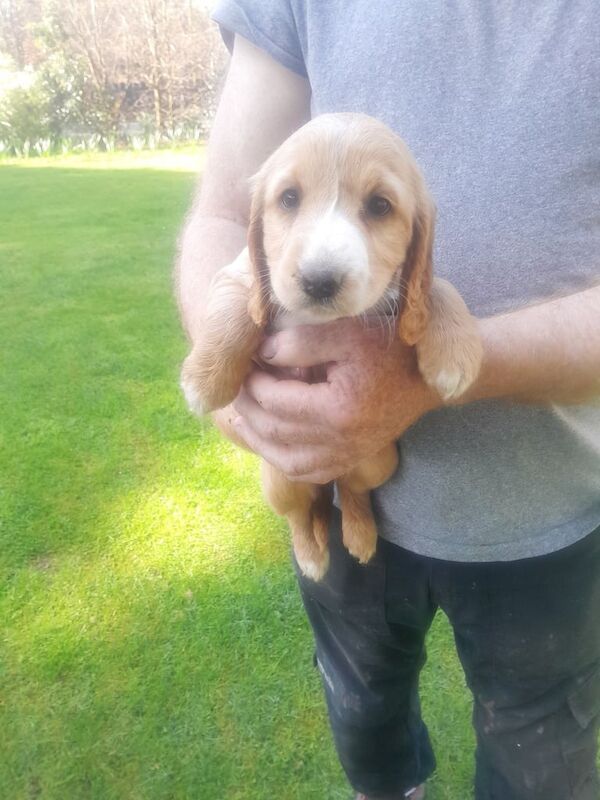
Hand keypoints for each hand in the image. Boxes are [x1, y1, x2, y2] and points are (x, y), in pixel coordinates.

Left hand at [232, 318, 439, 482]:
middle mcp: (341, 442)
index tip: (245, 363)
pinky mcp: (352, 460)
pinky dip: (283, 461)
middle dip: (248, 408)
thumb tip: (262, 353)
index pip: (276, 401)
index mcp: (338, 410)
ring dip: (259, 440)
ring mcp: (347, 456)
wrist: (430, 378)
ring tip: (242, 417)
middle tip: (237, 385)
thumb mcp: (349, 333)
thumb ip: (302, 341)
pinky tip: (271, 443)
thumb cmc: (392, 349)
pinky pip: (309, 473)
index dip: (253, 382)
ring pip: (287, 461)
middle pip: (275, 433)